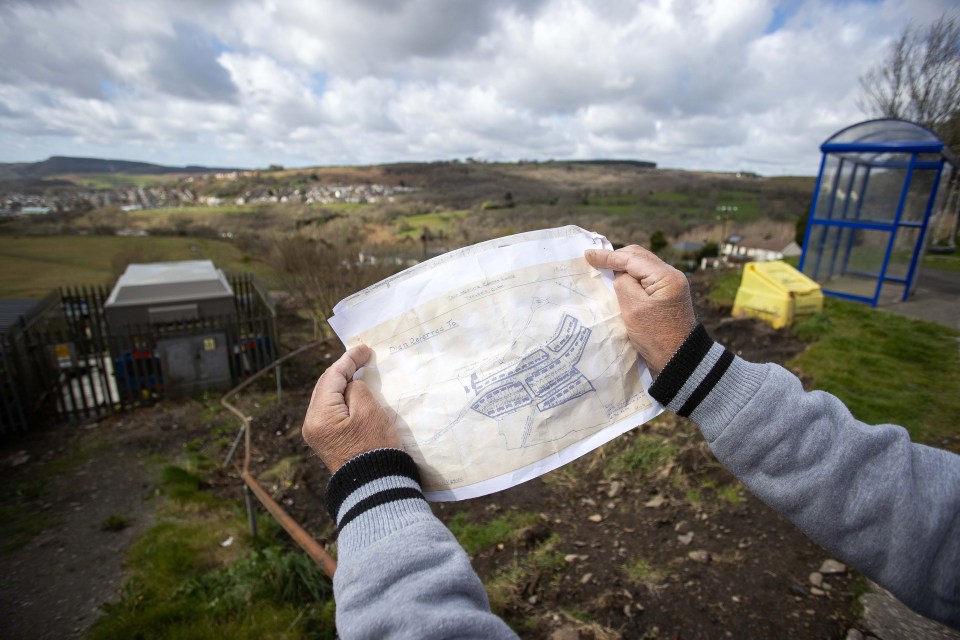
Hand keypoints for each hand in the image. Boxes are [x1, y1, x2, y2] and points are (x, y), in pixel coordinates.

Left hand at [302, 345, 401, 473]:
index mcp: (319, 415)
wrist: (376, 488)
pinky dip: (343, 398)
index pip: (332, 377)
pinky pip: (332, 411)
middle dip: (343, 370)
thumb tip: (350, 385)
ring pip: (328, 398)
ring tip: (358, 370)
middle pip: (325, 386)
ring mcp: (317, 434)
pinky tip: (354, 392)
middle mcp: (311, 424)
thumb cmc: (375, 446)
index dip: (349, 360)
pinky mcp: (327, 441)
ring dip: (343, 384)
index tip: (365, 348)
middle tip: (362, 357)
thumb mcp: (369, 411)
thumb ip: (356, 389)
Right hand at [584, 245, 696, 374]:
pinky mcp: (666, 293)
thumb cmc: (655, 336)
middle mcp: (671, 275)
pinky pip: (645, 277)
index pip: (632, 258)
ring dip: (623, 266)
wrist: (677, 358)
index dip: (608, 256)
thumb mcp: (633, 308)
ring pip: (642, 265)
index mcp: (666, 276)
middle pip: (639, 256)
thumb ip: (623, 283)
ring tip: (605, 269)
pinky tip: (619, 280)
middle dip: (616, 257)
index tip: (588, 254)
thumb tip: (618, 272)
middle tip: (595, 261)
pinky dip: (631, 276)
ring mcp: (670, 284)